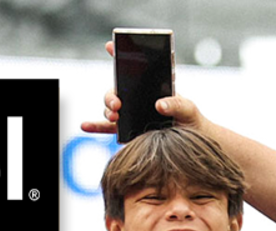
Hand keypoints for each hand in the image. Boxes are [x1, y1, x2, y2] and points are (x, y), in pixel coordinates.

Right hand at [79, 42, 206, 134]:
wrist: (190, 141)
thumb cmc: (191, 120)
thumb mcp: (188, 109)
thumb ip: (177, 104)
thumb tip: (159, 105)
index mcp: (150, 86)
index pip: (133, 67)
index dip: (120, 54)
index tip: (111, 45)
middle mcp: (136, 97)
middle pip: (116, 89)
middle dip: (112, 94)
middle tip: (118, 102)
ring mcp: (130, 112)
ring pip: (110, 108)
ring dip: (107, 110)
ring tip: (114, 115)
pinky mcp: (126, 130)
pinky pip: (107, 128)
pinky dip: (94, 126)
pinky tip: (84, 126)